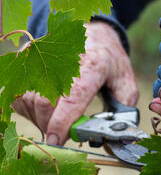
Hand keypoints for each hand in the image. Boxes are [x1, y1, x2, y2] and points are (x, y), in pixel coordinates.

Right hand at [12, 22, 138, 144]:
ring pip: (29, 102)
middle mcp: (63, 60)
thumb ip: (124, 111)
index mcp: (93, 66)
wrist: (93, 34)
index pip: (72, 96)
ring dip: (42, 119)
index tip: (56, 140)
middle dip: (51, 126)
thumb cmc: (109, 62)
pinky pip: (20, 98)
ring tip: (61, 115)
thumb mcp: (126, 83)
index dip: (62, 121)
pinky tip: (49, 106)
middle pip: (44, 103)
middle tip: (65, 133)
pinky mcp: (26, 62)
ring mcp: (41, 59)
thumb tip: (111, 138)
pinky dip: (32, 110)